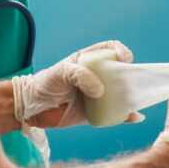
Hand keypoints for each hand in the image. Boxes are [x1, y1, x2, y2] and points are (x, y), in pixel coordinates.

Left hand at [11, 41, 140, 128]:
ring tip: (137, 101)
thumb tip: (100, 90)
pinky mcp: (96, 113)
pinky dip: (127, 116)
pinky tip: (136, 117)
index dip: (121, 51)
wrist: (31, 107)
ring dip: (132, 97)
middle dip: (131, 76)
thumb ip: (80, 76)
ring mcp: (97, 95)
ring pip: (121, 94)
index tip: (125, 60)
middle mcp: (97, 76)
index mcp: (89, 61)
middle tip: (134, 83)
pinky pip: (115, 114)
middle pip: (121, 72)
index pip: (111, 49)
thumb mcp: (60, 73)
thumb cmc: (44, 84)